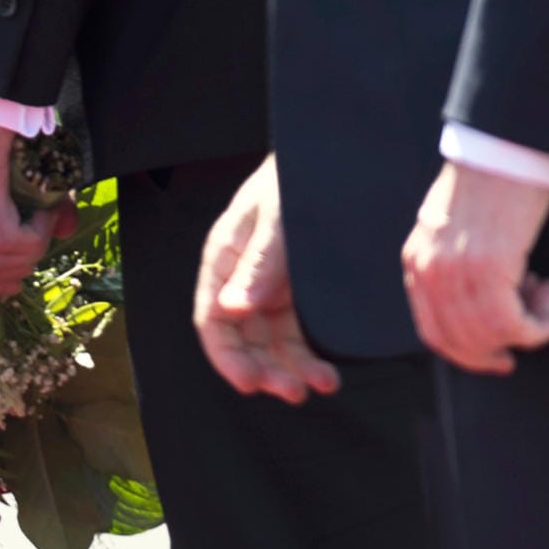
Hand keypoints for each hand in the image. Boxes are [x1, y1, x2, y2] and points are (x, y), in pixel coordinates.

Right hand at [193, 154, 340, 402]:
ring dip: (290, 368)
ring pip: (270, 343)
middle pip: (241, 338)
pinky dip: (308, 357)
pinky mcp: (297, 293)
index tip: (250, 383)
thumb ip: (259, 263)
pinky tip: (327, 373)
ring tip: (320, 385)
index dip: (227, 356)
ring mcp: (269, 288)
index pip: (212, 318)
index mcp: (224, 258)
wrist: (336, 156)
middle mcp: (241, 278)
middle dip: (263, 368)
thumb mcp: (279, 216)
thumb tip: (233, 309)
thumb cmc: (298, 178)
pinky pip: (296, 334)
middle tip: (292, 392)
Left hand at [401, 160, 548, 373]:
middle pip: (457, 342)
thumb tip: (485, 305)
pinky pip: (511, 325)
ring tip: (546, 301)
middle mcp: (428, 271)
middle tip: (531, 336)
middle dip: (497, 351)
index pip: (431, 330)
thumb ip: (456, 263)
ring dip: (526, 331)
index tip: (497, 356)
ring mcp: (454, 271)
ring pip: (487, 336)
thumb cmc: (493, 180)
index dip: (466, 352)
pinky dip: (538, 327)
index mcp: (416, 261)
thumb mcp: (457, 227)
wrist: (505, 144)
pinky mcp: (487, 268)